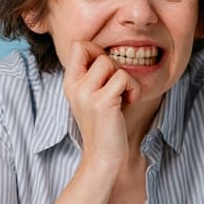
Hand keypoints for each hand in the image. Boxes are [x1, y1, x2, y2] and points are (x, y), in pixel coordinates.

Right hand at [62, 41, 139, 168]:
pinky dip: (133, 88)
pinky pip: (123, 78)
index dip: (97, 50)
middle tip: (117, 86)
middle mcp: (74, 87)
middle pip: (95, 50)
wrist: (103, 157)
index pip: (79, 46)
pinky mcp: (102, 102)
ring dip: (124, 77)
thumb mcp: (93, 96)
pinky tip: (129, 102)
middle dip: (113, 64)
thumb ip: (95, 74)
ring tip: (123, 96)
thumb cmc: (105, 126)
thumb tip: (106, 51)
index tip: (108, 72)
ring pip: (109, 62)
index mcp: (70, 83)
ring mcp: (86, 94)